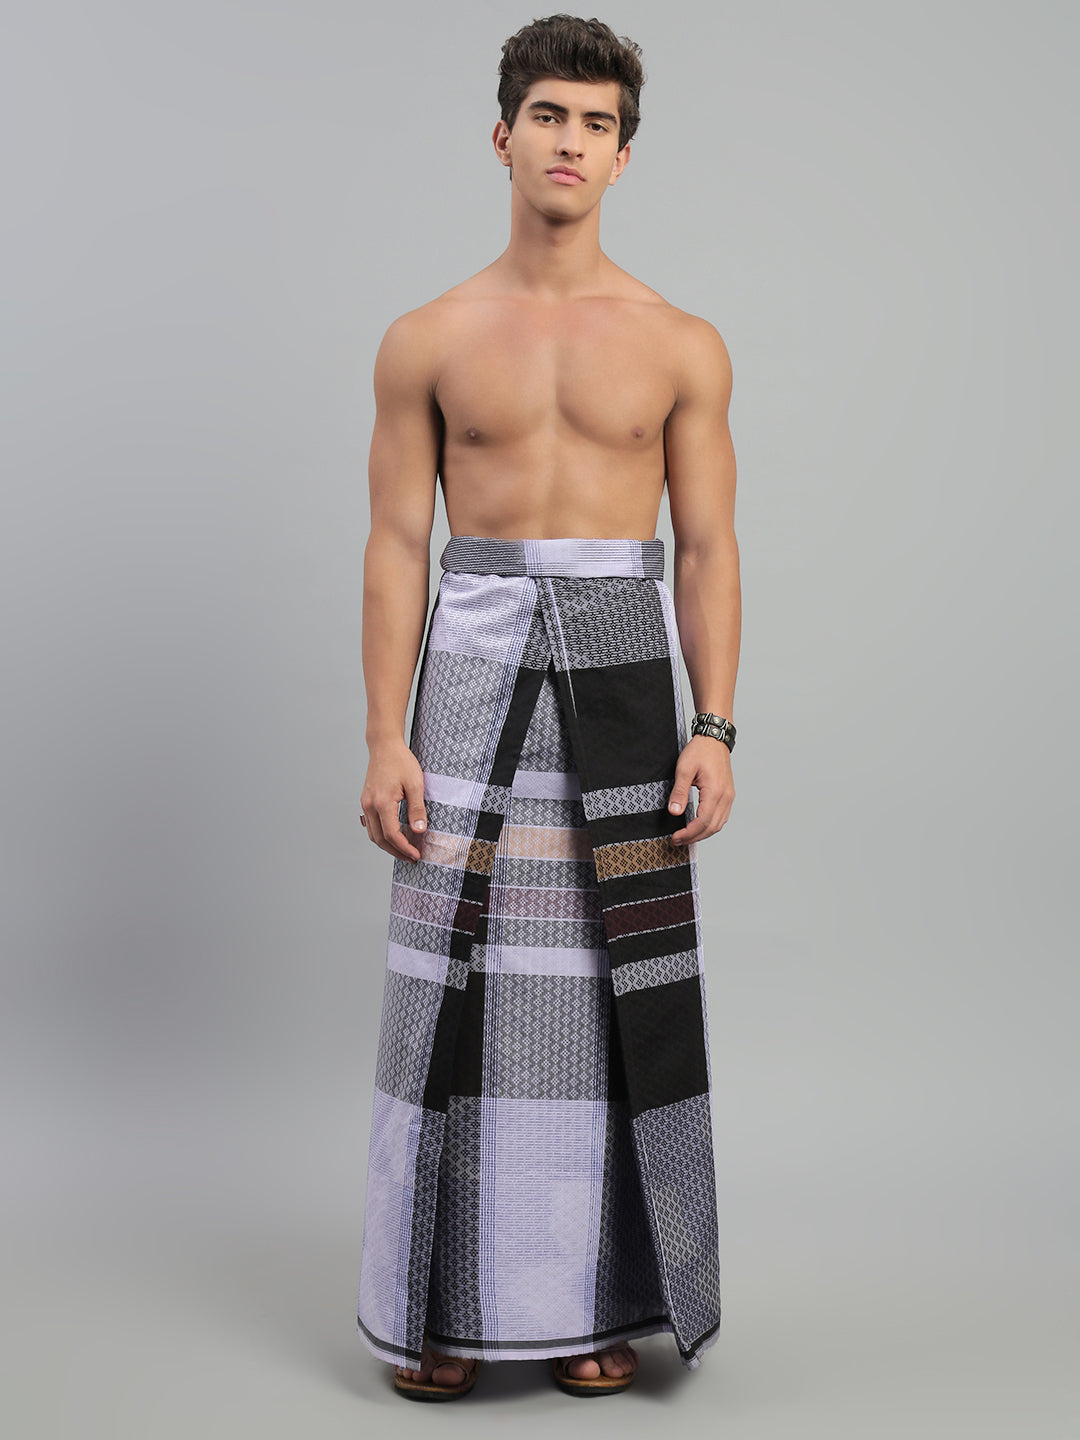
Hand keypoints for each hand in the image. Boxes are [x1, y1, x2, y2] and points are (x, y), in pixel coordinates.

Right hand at [360, 740, 427, 862]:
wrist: (384, 746)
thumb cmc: (400, 761)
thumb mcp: (415, 784)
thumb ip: (417, 809)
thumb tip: (419, 831)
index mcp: (382, 802)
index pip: (392, 835)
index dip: (404, 848)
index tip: (416, 855)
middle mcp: (370, 805)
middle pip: (380, 839)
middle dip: (396, 852)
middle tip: (411, 858)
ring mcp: (365, 803)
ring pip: (373, 834)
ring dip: (387, 846)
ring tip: (403, 851)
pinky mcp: (366, 801)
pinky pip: (370, 825)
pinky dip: (381, 835)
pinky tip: (394, 836)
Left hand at [668, 734, 734, 845]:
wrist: (714, 739)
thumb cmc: (700, 751)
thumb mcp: (684, 769)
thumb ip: (679, 792)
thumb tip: (674, 812)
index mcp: (715, 792)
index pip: (702, 822)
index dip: (689, 833)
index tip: (675, 838)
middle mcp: (725, 797)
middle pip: (712, 827)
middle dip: (694, 837)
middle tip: (678, 841)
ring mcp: (729, 797)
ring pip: (718, 825)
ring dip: (703, 833)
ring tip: (686, 836)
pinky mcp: (728, 795)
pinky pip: (721, 817)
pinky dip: (710, 826)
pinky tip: (698, 826)